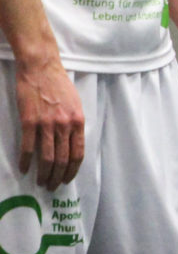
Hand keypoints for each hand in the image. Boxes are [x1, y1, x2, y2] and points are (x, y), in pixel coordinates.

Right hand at [14, 56, 83, 189]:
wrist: (41, 67)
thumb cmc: (58, 84)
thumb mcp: (75, 103)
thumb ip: (74, 123)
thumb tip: (72, 143)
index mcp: (78, 120)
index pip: (77, 153)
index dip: (72, 170)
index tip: (67, 179)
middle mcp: (64, 125)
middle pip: (62, 159)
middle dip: (57, 176)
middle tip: (52, 186)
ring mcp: (46, 124)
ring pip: (46, 157)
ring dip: (43, 174)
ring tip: (40, 182)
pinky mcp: (29, 121)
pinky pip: (28, 147)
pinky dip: (26, 161)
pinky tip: (23, 169)